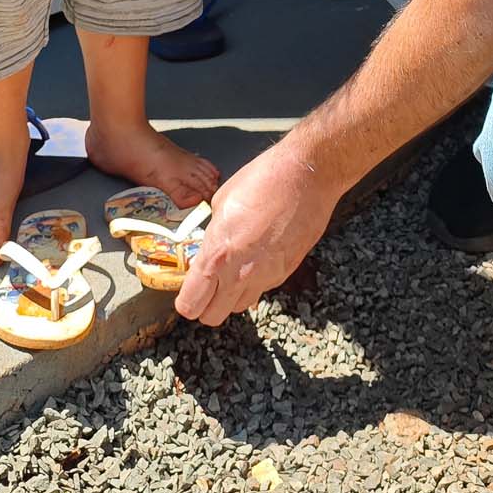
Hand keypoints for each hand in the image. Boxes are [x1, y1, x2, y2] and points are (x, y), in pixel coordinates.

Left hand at [175, 140, 338, 326]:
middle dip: (206, 305)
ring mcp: (266, 276)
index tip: (188, 291)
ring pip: (239, 306)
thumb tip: (210, 248)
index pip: (191, 303)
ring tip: (234, 269)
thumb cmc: (263, 179)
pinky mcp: (286, 272)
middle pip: (213, 317)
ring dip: (231, 295)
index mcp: (217, 254)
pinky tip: (258, 256)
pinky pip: (263, 288)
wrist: (306, 176)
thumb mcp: (221, 203)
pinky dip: (256, 281)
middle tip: (207, 286)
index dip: (186, 301)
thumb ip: (212, 236)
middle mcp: (240, 273)